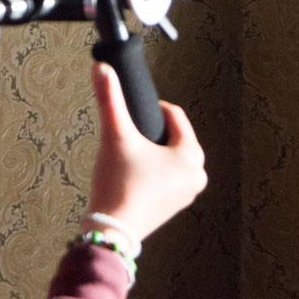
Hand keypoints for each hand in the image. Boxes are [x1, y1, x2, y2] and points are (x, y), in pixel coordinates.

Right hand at [83, 62, 206, 243]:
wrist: (110, 231)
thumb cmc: (118, 184)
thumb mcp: (115, 136)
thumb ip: (110, 99)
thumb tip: (102, 68)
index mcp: (192, 155)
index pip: (175, 116)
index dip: (153, 109)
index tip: (134, 114)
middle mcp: (197, 174)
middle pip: (173, 137)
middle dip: (152, 133)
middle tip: (129, 140)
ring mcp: (188, 192)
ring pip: (170, 156)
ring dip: (152, 151)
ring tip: (129, 157)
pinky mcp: (175, 205)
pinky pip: (167, 175)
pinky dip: (153, 170)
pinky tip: (134, 173)